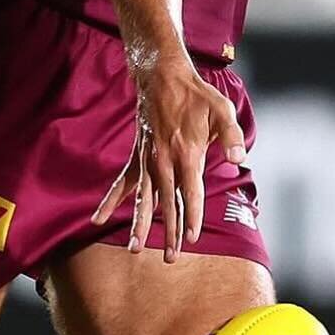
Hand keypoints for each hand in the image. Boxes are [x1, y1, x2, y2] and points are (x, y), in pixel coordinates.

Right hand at [91, 53, 245, 262]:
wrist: (163, 76)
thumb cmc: (197, 95)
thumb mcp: (222, 110)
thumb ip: (231, 136)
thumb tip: (237, 159)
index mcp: (187, 152)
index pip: (190, 192)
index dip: (192, 216)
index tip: (192, 238)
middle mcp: (164, 160)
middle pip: (167, 203)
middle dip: (169, 232)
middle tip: (170, 258)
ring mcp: (147, 160)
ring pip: (143, 199)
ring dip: (140, 224)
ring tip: (135, 249)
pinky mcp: (137, 157)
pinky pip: (122, 183)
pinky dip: (110, 201)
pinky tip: (97, 219)